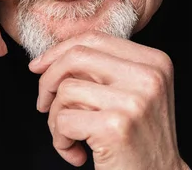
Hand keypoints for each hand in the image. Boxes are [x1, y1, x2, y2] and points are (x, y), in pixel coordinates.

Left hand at [28, 33, 187, 169]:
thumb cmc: (137, 140)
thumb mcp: (132, 92)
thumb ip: (101, 69)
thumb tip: (47, 58)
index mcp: (154, 61)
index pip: (94, 38)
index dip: (58, 50)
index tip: (38, 66)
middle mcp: (148, 76)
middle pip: (75, 57)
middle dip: (48, 79)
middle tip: (43, 104)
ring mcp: (134, 100)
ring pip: (65, 90)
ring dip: (56, 119)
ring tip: (70, 138)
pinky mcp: (116, 126)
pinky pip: (65, 120)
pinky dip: (61, 140)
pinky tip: (77, 154)